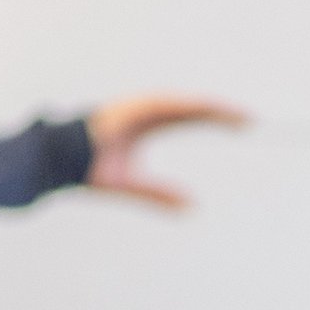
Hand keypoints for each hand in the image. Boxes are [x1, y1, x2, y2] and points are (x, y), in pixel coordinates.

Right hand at [83, 96, 248, 207]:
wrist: (58, 163)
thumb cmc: (90, 171)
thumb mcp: (133, 186)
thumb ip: (160, 194)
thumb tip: (192, 206)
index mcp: (148, 123)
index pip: (190, 118)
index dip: (216, 118)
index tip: (245, 124)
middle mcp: (144, 111)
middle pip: (190, 107)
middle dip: (219, 111)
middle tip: (250, 119)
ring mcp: (134, 108)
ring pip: (178, 103)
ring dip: (205, 106)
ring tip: (231, 113)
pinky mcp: (124, 110)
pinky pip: (157, 106)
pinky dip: (179, 107)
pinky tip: (198, 109)